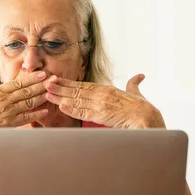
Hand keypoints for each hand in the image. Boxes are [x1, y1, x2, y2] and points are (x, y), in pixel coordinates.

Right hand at [0, 72, 49, 127]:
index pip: (17, 83)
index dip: (31, 78)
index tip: (42, 74)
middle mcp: (4, 101)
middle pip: (27, 91)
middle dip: (42, 85)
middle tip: (54, 79)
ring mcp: (7, 112)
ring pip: (29, 103)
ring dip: (42, 97)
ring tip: (53, 91)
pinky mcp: (8, 124)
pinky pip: (25, 118)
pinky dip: (36, 114)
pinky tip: (45, 111)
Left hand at [44, 74, 165, 128]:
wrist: (149, 119)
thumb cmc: (144, 109)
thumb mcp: (137, 93)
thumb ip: (134, 84)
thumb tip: (139, 75)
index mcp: (108, 90)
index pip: (84, 85)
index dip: (69, 83)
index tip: (57, 80)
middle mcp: (102, 95)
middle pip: (77, 90)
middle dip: (60, 87)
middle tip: (45, 83)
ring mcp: (101, 104)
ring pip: (77, 100)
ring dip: (61, 97)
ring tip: (47, 93)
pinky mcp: (102, 115)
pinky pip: (84, 112)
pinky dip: (72, 109)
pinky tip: (61, 106)